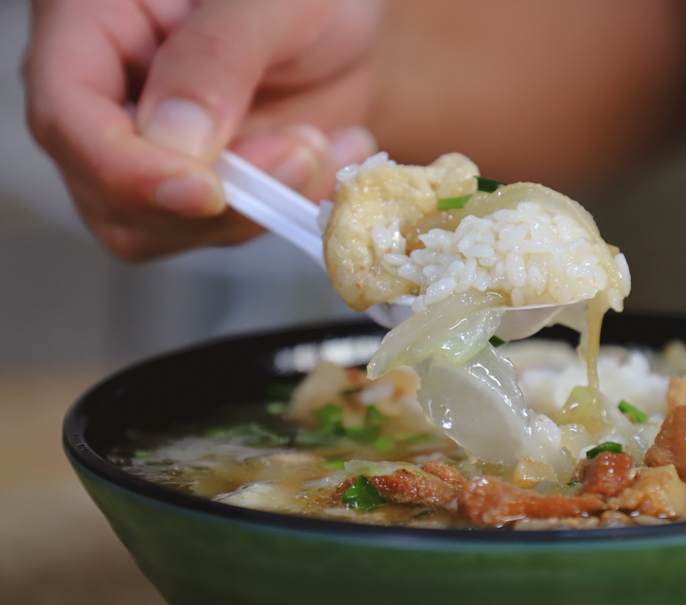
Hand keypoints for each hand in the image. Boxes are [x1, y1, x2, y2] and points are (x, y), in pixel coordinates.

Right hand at [23, 0, 380, 260]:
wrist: (343, 18)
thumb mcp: (270, 0)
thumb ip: (218, 56)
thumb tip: (176, 142)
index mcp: (90, 24)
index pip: (68, 116)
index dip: (130, 170)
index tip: (206, 192)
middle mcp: (106, 95)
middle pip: (111, 192)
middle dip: (214, 197)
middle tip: (300, 152)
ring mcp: (150, 149)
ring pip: (170, 226)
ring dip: (258, 205)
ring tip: (321, 144)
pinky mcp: (200, 184)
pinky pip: (227, 227)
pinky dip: (286, 205)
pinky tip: (332, 156)